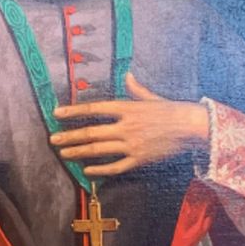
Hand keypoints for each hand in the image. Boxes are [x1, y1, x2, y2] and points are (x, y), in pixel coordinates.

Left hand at [49, 73, 209, 176]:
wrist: (191, 127)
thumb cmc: (171, 110)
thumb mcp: (151, 97)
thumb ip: (135, 89)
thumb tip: (127, 75)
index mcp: (127, 108)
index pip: (94, 109)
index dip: (74, 112)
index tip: (57, 114)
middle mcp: (126, 126)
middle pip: (91, 132)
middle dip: (69, 136)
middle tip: (53, 140)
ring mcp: (132, 144)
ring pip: (99, 149)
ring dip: (78, 151)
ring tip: (63, 153)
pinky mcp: (139, 159)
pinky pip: (115, 166)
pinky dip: (100, 169)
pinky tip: (87, 170)